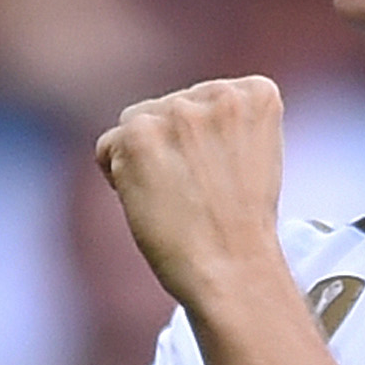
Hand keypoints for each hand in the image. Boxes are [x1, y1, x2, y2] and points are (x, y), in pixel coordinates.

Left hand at [94, 77, 285, 312]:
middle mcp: (221, 93)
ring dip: (144, 159)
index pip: (205, 100)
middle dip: (171, 147)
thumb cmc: (240, 227)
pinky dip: (117, 177)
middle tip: (197, 194)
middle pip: (168, 108)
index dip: (204, 142)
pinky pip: (107, 146)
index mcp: (257, 94)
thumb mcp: (248, 156)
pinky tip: (151, 201)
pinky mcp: (140, 134)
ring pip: (136, 124)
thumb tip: (170, 114)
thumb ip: (219, 124)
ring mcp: (180, 111)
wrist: (233, 270)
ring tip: (176, 197)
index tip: (225, 177)